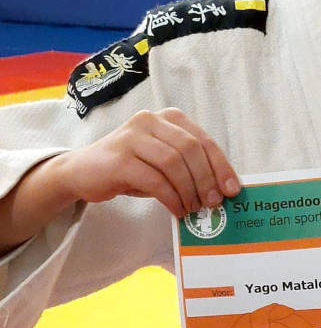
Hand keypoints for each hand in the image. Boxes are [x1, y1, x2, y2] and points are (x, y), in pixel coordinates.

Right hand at [55, 108, 239, 219]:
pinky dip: (171, 198)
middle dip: (207, 180)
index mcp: (168, 117)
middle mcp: (150, 121)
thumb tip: (221, 189)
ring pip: (174, 164)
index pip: (203, 140)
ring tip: (192, 209)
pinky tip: (176, 209)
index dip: (221, 166)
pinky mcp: (119, 159)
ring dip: (189, 191)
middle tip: (212, 203)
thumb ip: (188, 165)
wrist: (81, 172)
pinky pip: (155, 180)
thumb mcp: (162, 160)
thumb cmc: (130, 168)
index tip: (232, 190)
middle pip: (191, 150)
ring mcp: (132, 137)